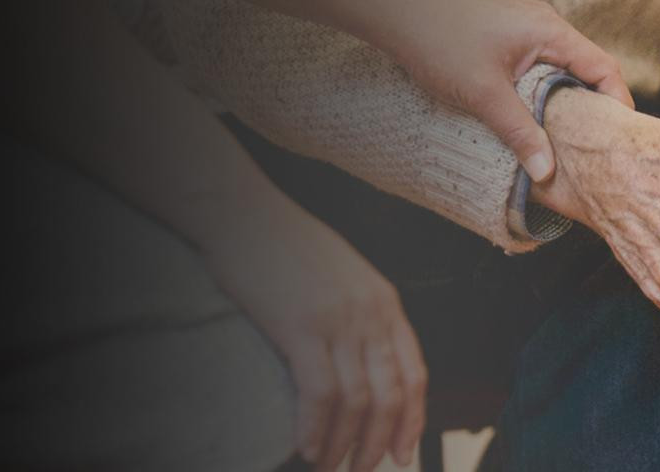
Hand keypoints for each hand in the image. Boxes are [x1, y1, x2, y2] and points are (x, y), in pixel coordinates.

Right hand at [207, 200, 426, 471]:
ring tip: (329, 466)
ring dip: (345, 443)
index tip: (402, 452)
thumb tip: (361, 360)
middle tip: (361, 469)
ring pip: (358, 400)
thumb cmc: (285, 246)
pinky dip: (316, 428)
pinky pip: (320, 392)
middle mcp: (372, 314)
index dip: (412, 420)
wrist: (244, 213)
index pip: (415, 374)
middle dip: (378, 442)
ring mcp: (339, 320)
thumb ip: (361, 314)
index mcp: (386, 302)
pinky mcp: (301, 327)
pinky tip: (307, 447)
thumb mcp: (343, 276)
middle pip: (390, 395)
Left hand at [381, 0, 633, 180]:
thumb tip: (547, 172)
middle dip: (595, 108)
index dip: (617, 104)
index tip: (619, 139)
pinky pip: (543, 67)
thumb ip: (520, 132)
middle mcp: (546, 25)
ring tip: (570, 140)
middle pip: (589, 69)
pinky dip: (547, 92)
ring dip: (568, 102)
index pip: (603, 68)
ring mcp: (528, 29)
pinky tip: (537, 119)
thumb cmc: (439, 44)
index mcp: (550, 31)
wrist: (397, 15)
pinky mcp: (511, 37)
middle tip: (597, 148)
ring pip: (564, 70)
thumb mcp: (484, 95)